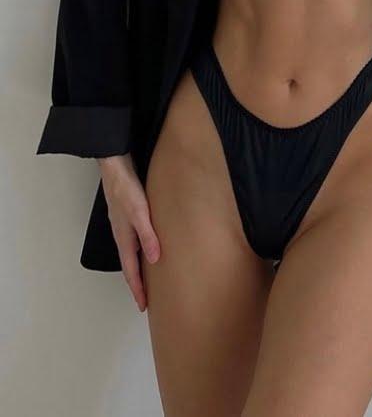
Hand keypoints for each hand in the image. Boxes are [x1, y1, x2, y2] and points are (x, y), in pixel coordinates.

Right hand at [98, 153, 160, 311]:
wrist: (115, 166)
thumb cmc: (126, 188)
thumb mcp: (140, 213)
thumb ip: (148, 236)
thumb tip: (154, 261)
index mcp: (124, 239)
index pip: (131, 272)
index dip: (137, 290)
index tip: (143, 307)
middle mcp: (123, 235)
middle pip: (130, 266)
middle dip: (138, 284)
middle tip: (148, 299)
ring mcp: (124, 226)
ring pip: (133, 254)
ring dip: (140, 268)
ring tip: (151, 279)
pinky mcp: (129, 216)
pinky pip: (135, 241)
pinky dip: (141, 251)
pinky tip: (150, 247)